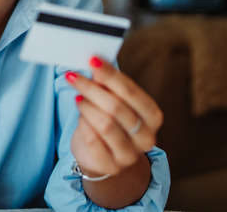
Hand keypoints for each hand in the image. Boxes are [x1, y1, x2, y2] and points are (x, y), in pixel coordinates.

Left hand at [65, 56, 162, 177]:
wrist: (104, 157)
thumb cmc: (111, 122)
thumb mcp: (114, 101)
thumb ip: (108, 84)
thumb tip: (95, 63)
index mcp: (153, 116)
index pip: (131, 91)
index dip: (110, 75)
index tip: (92, 60)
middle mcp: (146, 137)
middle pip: (116, 107)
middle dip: (92, 88)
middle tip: (73, 77)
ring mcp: (129, 155)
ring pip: (104, 124)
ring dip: (86, 107)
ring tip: (78, 97)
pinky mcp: (110, 166)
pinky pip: (92, 140)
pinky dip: (83, 124)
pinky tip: (81, 117)